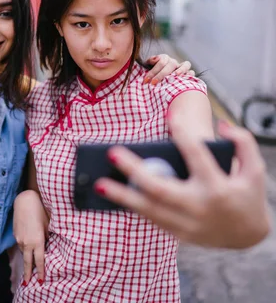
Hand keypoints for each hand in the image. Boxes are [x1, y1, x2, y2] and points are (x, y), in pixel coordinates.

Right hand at [13, 190, 48, 283]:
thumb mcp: (47, 225)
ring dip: (27, 260)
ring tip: (29, 268)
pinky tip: (27, 248)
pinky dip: (24, 249)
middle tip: (27, 283)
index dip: (40, 271)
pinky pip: (20, 245)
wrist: (24, 201)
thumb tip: (46, 244)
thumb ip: (46, 237)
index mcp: (37, 241)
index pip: (39, 261)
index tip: (41, 280)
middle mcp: (27, 242)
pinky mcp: (15, 234)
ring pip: (24, 253)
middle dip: (28, 274)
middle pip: (28, 262)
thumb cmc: (39, 211)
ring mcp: (19, 239)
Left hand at [94, 119, 270, 248]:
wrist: (248, 236)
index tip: (169, 117)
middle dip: (134, 170)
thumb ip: (242, 143)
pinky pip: (150, 219)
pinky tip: (112, 196)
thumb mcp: (255, 169)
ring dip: (122, 196)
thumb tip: (221, 125)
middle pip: (161, 188)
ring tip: (99, 184)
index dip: (185, 136)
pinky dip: (132, 206)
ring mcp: (187, 223)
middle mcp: (199, 207)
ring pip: (149, 209)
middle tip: (112, 153)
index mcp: (218, 187)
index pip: (198, 158)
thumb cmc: (246, 194)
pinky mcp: (178, 234)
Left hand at [144, 54, 194, 84]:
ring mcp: (182, 67)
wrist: (161, 82)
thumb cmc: (154, 74)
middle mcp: (174, 62)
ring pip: (186, 64)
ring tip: (176, 75)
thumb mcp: (149, 67)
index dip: (153, 71)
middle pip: (171, 64)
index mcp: (164, 59)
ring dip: (181, 69)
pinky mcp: (188, 74)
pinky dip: (189, 75)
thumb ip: (150, 61)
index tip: (146, 80)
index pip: (161, 61)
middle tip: (153, 82)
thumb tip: (154, 59)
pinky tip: (185, 79)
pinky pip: (191, 72)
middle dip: (161, 74)